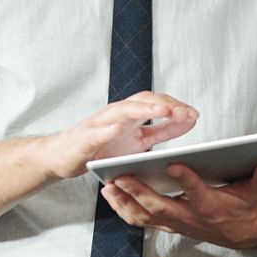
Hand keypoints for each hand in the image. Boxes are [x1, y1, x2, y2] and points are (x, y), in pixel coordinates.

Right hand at [38, 93, 197, 181]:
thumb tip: (188, 121)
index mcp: (130, 115)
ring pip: (123, 110)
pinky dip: (107, 129)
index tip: (195, 114)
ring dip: (144, 109)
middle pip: (143, 101)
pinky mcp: (84, 138)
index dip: (176, 106)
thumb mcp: (138, 140)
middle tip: (185, 112)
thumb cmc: (100, 148)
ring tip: (164, 110)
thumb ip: (162, 130)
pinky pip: (97, 132)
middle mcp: (116, 114)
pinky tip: (118, 128)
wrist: (61, 156)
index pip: (156, 102)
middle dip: (165, 104)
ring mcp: (99, 124)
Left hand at [101, 160, 256, 247]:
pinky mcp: (166, 225)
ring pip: (144, 217)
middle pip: (160, 207)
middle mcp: (189, 217)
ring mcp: (175, 223)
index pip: (197, 192)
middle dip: (138, 193)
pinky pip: (140, 221)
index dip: (186, 180)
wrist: (239, 234)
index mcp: (210, 207)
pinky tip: (110, 194)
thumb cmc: (244, 208)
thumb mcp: (255, 192)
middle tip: (121, 176)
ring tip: (108, 186)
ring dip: (124, 203)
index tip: (173, 164)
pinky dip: (123, 209)